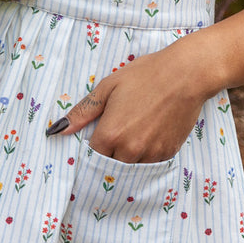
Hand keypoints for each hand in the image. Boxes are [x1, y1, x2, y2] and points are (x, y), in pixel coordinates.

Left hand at [45, 43, 209, 163]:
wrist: (186, 74)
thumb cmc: (145, 75)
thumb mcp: (108, 87)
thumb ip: (82, 112)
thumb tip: (57, 131)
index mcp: (110, 134)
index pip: (91, 157)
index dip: (91, 149)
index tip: (95, 140)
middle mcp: (130, 150)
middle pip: (110, 166)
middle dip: (108, 155)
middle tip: (115, 136)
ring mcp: (151, 154)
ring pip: (131, 167)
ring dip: (127, 157)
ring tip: (134, 131)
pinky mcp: (168, 154)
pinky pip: (150, 163)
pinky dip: (145, 155)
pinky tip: (148, 133)